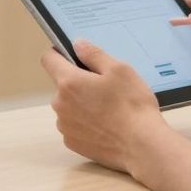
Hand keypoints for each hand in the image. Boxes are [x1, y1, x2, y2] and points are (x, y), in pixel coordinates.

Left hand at [40, 39, 172, 174]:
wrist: (142, 146)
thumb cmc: (132, 105)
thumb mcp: (119, 70)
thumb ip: (93, 54)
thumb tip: (77, 44)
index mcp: (69, 82)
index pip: (48, 59)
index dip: (59, 53)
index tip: (72, 55)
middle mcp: (60, 104)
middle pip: (62, 84)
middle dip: (78, 82)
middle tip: (104, 86)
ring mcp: (65, 126)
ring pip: (68, 106)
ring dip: (80, 103)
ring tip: (107, 108)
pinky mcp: (72, 142)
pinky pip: (73, 125)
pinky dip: (85, 123)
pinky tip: (105, 125)